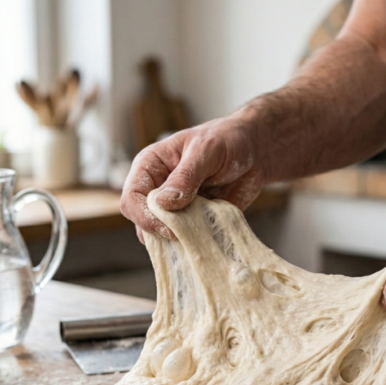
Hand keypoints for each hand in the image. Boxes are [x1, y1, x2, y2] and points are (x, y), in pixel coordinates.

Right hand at [120, 117, 264, 239]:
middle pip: (142, 221)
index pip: (131, 198)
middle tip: (187, 233)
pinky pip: (185, 240)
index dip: (145, 216)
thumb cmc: (227, 141)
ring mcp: (174, 208)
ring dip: (179, 240)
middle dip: (161, 231)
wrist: (254, 152)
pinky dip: (195, 244)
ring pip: (161, 235)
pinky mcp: (192, 221)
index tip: (169, 226)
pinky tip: (209, 239)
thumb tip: (163, 203)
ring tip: (201, 234)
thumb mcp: (206, 151)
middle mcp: (156, 189)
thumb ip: (185, 176)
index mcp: (150, 167)